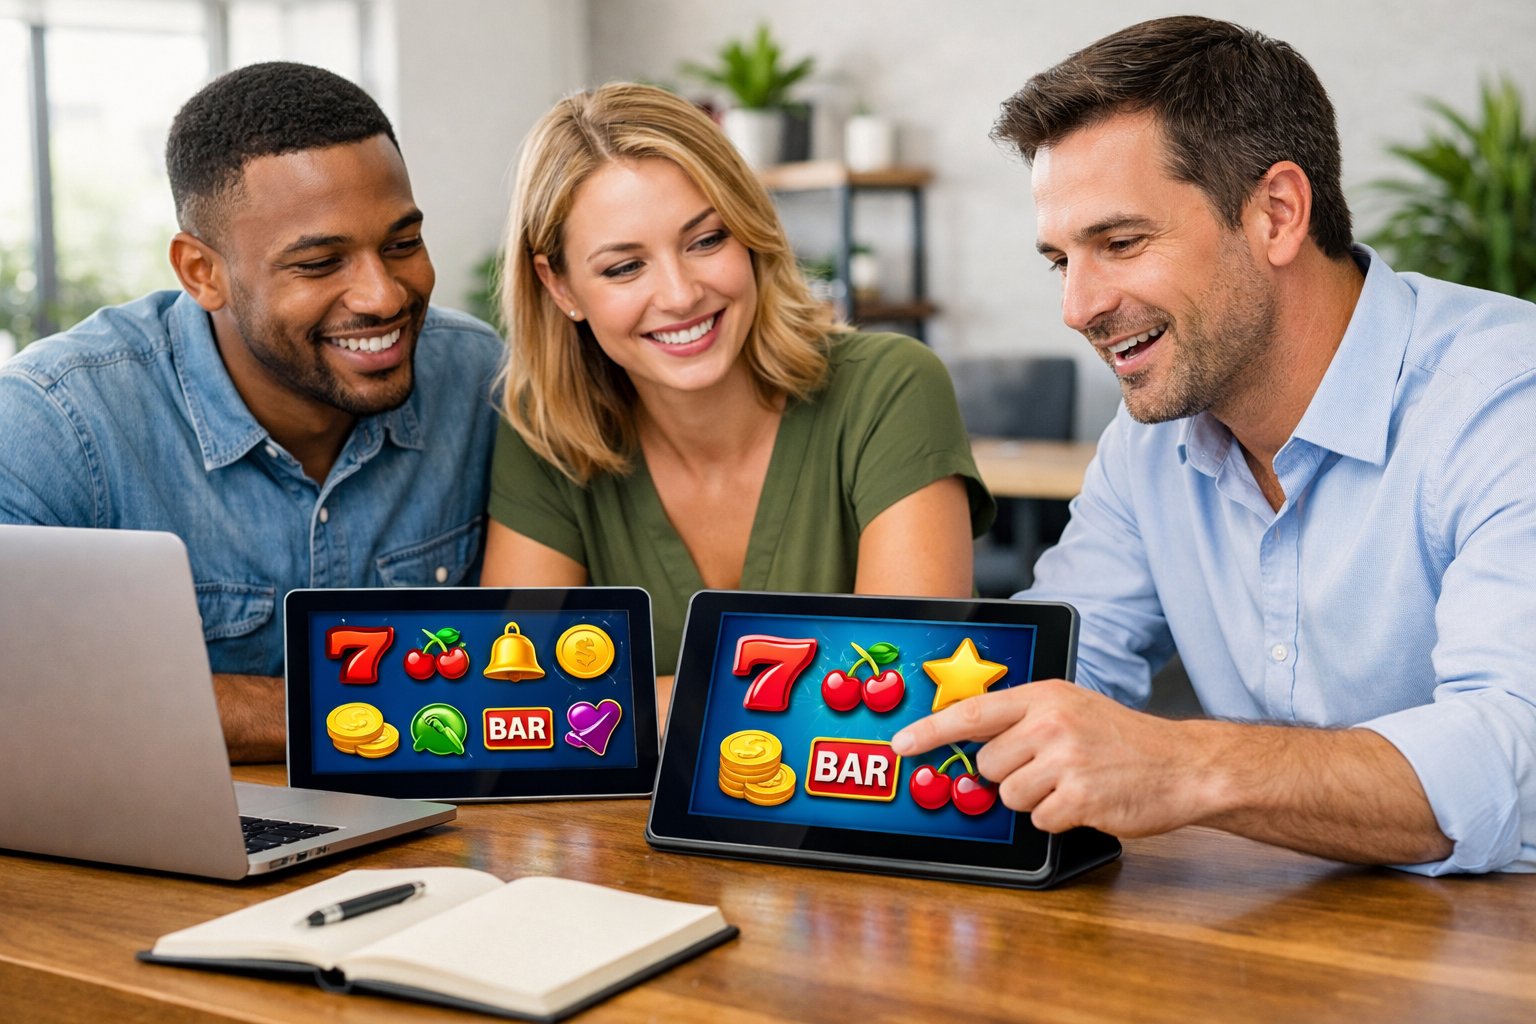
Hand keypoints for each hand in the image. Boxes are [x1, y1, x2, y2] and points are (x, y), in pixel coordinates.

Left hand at [891, 679, 1205, 836]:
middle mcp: (1050, 724)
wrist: (1183, 765)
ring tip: (1073, 782)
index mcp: (1044, 697)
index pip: (971, 713)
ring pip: (1009, 796)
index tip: (902, 742)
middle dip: (1012, 774)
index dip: (930, 731)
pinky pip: (1039, 820)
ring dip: (1036, 799)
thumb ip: (1025, 720)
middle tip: (1052, 768)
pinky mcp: (1078, 799)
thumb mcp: (1073, 709)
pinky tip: (1087, 800)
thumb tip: (973, 744)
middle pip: (989, 764)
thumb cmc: (1124, 740)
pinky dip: (1059, 818)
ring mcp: (1064, 761)